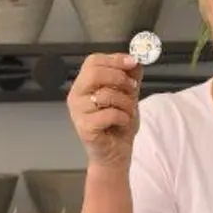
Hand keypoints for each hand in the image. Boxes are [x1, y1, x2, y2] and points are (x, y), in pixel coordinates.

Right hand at [68, 52, 143, 168]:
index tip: (133, 62)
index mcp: (84, 84)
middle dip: (120, 78)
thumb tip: (135, 60)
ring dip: (126, 103)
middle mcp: (76, 95)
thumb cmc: (119, 124)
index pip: (93, 61)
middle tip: (132, 89)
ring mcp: (78, 112)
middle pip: (95, 73)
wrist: (116, 152)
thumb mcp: (129, 95)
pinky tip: (122, 123)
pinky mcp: (85, 127)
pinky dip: (123, 117)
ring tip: (127, 112)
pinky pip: (109, 114)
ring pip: (105, 95)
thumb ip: (130, 78)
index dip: (115, 59)